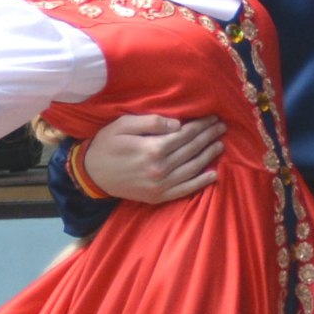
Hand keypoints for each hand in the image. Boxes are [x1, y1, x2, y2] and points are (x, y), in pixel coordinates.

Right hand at [81, 112, 225, 202]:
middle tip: (222, 127)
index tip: (212, 117)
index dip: (201, 126)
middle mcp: (160, 168)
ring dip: (208, 156)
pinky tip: (213, 175)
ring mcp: (160, 185)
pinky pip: (185, 190)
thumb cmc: (106, 144)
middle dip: (208, 137)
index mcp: (153, 149)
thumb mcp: (123, 125)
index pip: (185, 135)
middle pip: (191, 150)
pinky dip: (201, 183)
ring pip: (192, 169)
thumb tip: (177, 124)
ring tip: (220, 144)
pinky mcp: (158, 196)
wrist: (91, 174)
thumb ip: (151, 122)